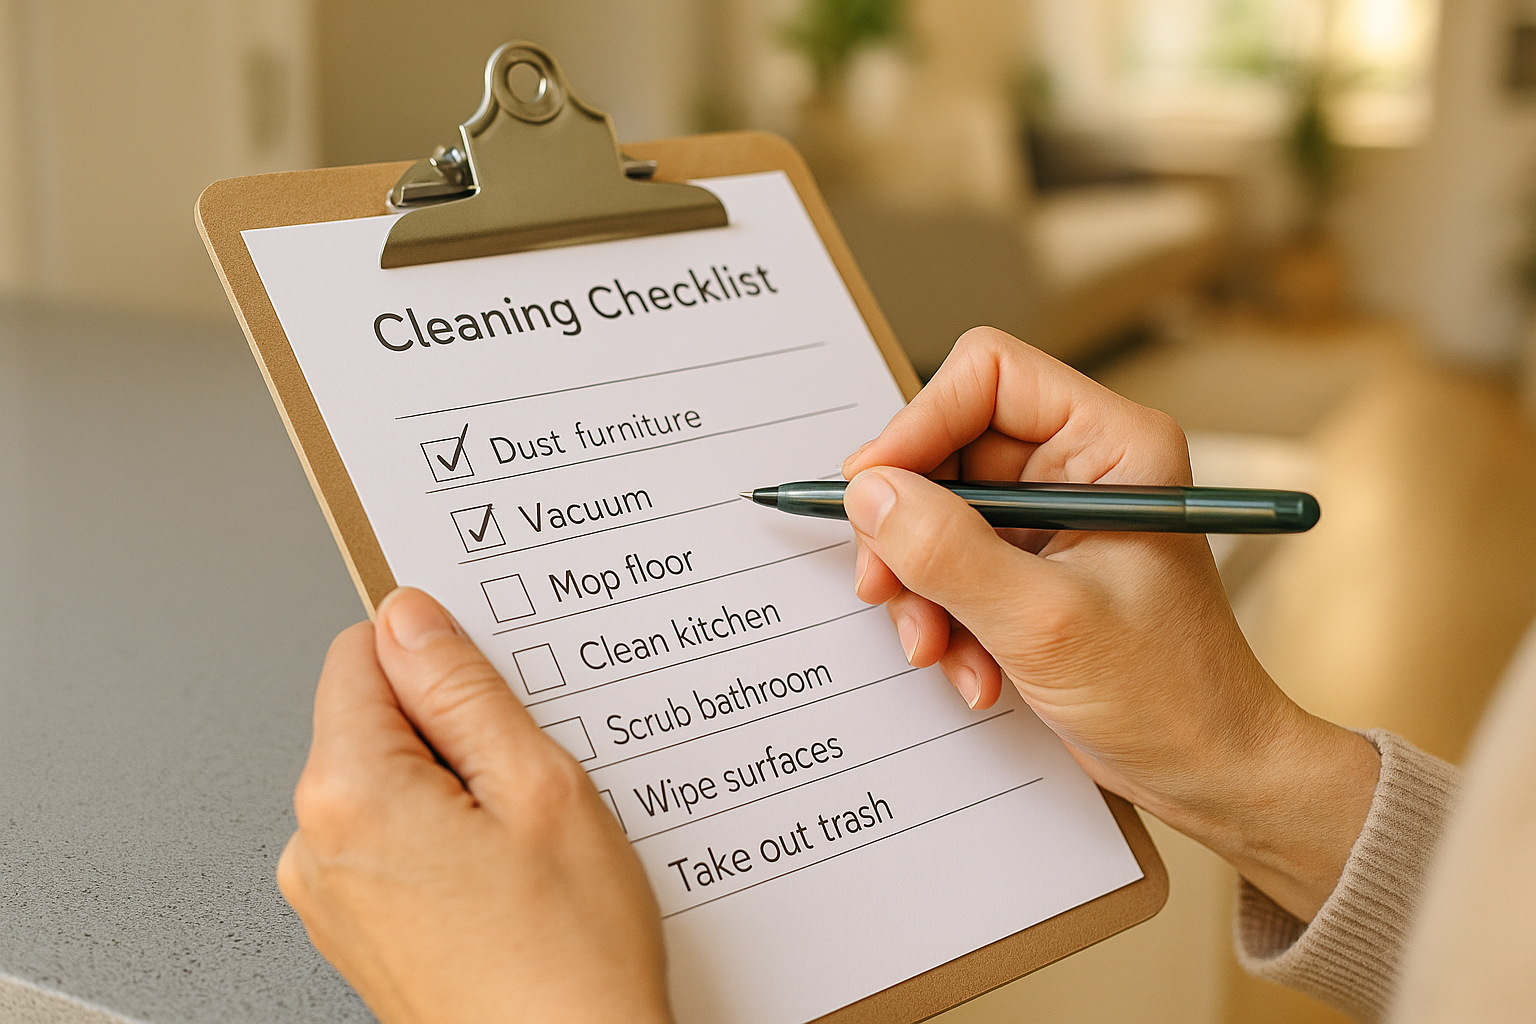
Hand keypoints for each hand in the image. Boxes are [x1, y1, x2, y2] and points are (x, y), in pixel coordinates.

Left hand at [277, 588, 671, 1023]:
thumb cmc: (567, 961)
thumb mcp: (538, 787)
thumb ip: (462, 690)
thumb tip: (413, 619)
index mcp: (349, 795)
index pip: (363, 651)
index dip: (439, 656)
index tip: (493, 689)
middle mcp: (317, 846)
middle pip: (374, 719)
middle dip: (454, 728)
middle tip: (530, 782)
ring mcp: (332, 896)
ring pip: (391, 780)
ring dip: (458, 786)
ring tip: (527, 842)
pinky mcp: (359, 929)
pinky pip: (395, 840)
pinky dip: (448, 837)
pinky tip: (509, 876)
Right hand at [842, 328, 1377, 920]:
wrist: (1207, 771)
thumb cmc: (1168, 693)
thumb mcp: (1044, 622)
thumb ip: (948, 552)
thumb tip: (869, 494)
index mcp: (1112, 444)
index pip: (989, 377)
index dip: (918, 424)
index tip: (871, 491)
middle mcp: (1080, 467)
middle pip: (947, 449)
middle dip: (910, 530)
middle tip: (885, 587)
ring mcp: (1053, 519)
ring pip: (936, 514)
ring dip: (922, 588)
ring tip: (939, 650)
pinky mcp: (1031, 568)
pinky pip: (950, 566)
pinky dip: (943, 618)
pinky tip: (973, 671)